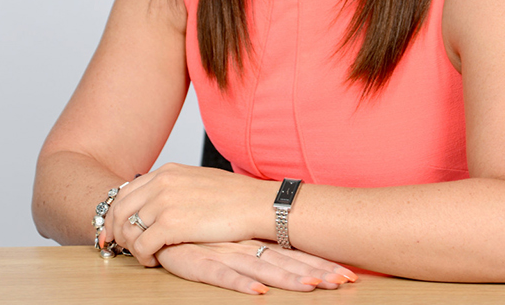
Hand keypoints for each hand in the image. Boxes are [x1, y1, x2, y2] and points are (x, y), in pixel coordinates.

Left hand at [111, 163, 272, 264]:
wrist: (255, 204)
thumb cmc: (234, 197)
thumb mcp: (196, 180)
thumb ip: (173, 187)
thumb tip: (158, 200)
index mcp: (166, 172)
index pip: (125, 192)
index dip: (114, 213)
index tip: (113, 229)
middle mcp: (161, 184)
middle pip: (119, 210)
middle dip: (115, 232)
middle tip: (119, 247)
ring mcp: (164, 203)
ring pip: (128, 229)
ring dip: (131, 246)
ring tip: (144, 254)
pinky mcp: (171, 225)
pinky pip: (141, 245)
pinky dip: (143, 257)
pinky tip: (154, 260)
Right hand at [155, 240, 356, 294]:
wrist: (155, 213)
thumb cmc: (194, 228)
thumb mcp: (229, 236)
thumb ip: (253, 244)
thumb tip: (283, 252)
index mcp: (253, 240)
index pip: (293, 253)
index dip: (320, 263)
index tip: (349, 274)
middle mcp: (244, 245)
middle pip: (287, 261)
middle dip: (317, 271)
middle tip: (345, 280)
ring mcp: (223, 253)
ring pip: (262, 268)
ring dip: (289, 278)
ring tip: (315, 286)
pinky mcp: (198, 263)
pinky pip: (222, 276)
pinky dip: (241, 284)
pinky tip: (258, 292)